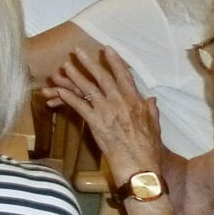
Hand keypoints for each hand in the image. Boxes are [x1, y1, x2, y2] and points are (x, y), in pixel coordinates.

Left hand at [47, 46, 164, 179]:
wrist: (139, 165)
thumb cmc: (148, 148)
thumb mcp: (155, 126)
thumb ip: (151, 110)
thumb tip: (151, 98)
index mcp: (135, 101)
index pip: (124, 75)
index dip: (115, 61)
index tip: (107, 49)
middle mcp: (120, 102)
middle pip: (102, 77)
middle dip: (89, 63)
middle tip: (77, 51)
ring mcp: (107, 111)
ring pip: (88, 88)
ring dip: (75, 76)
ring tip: (65, 66)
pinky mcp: (95, 122)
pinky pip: (79, 106)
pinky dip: (68, 97)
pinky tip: (59, 90)